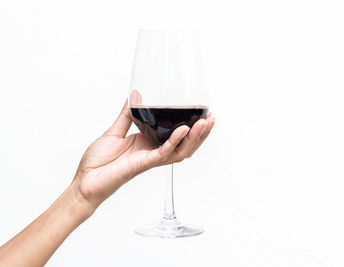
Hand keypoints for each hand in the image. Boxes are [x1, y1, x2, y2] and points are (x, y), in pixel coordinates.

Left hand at [72, 95, 214, 210]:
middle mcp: (153, 152)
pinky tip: (183, 129)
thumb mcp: (114, 130)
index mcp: (149, 143)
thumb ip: (127, 114)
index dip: (192, 127)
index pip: (177, 136)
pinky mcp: (144, 164)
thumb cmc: (98, 161)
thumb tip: (135, 94)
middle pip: (185, 144)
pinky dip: (175, 141)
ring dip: (195, 137)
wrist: (85, 180)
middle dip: (201, 133)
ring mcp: (150, 159)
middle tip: (211, 118)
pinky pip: (164, 153)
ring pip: (181, 150)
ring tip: (205, 123)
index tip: (202, 114)